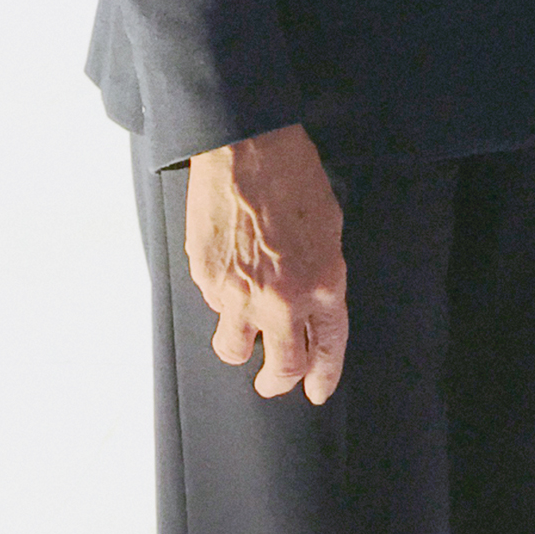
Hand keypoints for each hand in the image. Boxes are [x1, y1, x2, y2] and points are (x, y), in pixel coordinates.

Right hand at [184, 122, 348, 403]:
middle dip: (278, 381)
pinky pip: (213, 306)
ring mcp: (239, 292)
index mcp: (322, 284)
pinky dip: (221, 298)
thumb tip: (310, 304)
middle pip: (281, 367)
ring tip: (244, 324)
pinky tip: (229, 267)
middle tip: (273, 380)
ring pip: (234, 348)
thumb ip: (321, 274)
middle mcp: (281, 298)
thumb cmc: (292, 174)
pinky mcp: (205, 278)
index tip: (317, 389)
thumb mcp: (328, 226)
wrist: (245, 144)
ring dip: (241, 343)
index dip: (322, 376)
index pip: (326, 349)